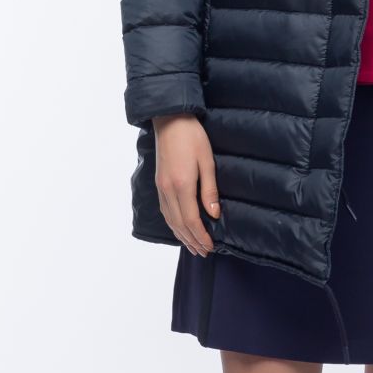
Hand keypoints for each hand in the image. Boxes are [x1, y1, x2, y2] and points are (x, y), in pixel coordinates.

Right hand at [153, 113, 220, 255]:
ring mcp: (161, 187)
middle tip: (203, 252)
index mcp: (181, 185)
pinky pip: (164, 211)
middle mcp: (168, 190)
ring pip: (170, 220)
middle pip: (179, 224)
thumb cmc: (192, 136)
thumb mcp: (207, 161)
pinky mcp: (158, 183)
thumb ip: (210, 189)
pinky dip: (173, 224)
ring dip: (181, 235)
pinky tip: (179, 227)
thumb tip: (214, 214)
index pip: (191, 220)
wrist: (170, 119)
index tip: (210, 247)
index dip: (201, 236)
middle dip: (192, 240)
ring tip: (192, 246)